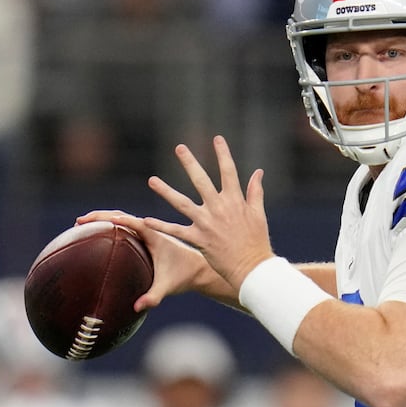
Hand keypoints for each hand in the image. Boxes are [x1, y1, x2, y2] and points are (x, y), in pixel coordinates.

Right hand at [76, 209, 229, 310]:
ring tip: (80, 224)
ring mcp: (145, 231)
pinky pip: (123, 227)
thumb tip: (138, 307)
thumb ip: (153, 297)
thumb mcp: (167, 287)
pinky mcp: (143, 236)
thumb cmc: (183, 276)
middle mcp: (149, 228)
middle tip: (79, 221)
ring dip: (101, 218)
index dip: (114, 220)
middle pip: (120, 215)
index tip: (95, 221)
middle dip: (99, 216)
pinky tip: (94, 234)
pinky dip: (108, 226)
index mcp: (154, 235)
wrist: (197, 268)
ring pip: (120, 218)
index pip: (132, 223)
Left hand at [141, 135, 274, 292]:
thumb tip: (258, 172)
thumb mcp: (259, 214)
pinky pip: (176, 231)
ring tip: (151, 180)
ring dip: (166, 191)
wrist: (251, 268)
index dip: (223, 154)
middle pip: (201, 180)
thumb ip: (255, 191)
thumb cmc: (256, 241)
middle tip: (180, 148)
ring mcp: (206, 223)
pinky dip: (161, 226)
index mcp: (235, 200)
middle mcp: (218, 208)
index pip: (229, 171)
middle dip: (190, 163)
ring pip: (181, 203)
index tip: (217, 138)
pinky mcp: (198, 239)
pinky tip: (146, 219)